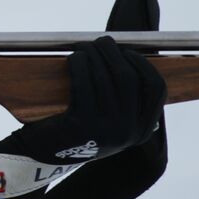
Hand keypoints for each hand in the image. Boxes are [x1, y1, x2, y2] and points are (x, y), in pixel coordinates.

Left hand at [0, 36, 165, 196]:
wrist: (42, 157)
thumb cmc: (78, 130)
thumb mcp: (111, 122)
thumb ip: (124, 99)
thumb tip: (127, 55)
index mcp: (141, 130)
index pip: (157, 89)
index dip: (143, 64)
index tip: (127, 52)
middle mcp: (128, 132)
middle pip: (128, 77)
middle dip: (114, 53)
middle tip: (101, 42)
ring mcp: (105, 129)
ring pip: (104, 77)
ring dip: (94, 55)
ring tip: (84, 47)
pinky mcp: (80, 124)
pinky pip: (83, 83)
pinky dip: (79, 64)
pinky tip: (74, 58)